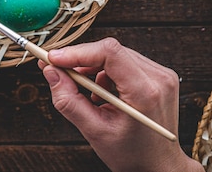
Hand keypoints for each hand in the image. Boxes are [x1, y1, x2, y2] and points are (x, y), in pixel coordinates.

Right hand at [39, 38, 202, 171]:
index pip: (109, 53)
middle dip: (80, 59)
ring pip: (115, 54)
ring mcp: (161, 74)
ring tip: (88, 93)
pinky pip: (124, 61)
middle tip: (58, 70)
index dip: (77, 52)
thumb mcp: (94, 131)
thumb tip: (50, 72)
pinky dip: (106, 72)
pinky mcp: (159, 74)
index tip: (54, 59)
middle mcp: (158, 78)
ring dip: (93, 67)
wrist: (159, 165)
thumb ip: (69, 101)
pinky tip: (103, 93)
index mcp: (145, 92)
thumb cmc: (131, 154)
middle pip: (110, 51)